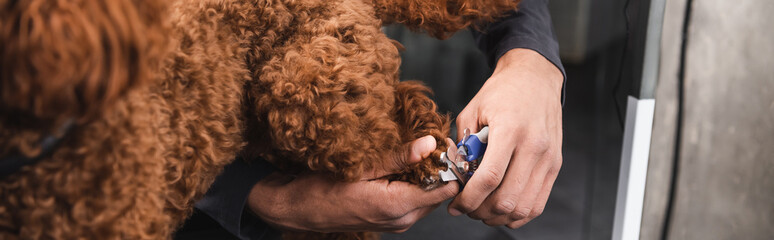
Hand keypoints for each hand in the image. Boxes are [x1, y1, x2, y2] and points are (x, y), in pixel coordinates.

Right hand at [247, 135, 458, 232]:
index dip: (447, 165)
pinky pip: (414, 202)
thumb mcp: (360, 167)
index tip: (442, 145)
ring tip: (414, 154)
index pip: (444, 189)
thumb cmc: (322, 188)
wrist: (300, 210)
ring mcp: (397, 223)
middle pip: (439, 193)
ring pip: (428, 198)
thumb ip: (398, 158)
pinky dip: (414, 185)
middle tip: (430, 143)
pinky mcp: (391, 221)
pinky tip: (401, 168)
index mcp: (397, 206)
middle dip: (438, 169)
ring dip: (426, 177)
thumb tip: (429, 144)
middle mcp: (402, 219)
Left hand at [448, 48, 562, 227]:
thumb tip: (455, 176)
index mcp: (510, 130)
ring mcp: (548, 158)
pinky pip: (538, 203)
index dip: (469, 198)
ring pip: (524, 207)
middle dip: (481, 211)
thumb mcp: (472, 110)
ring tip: (482, 211)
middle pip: (508, 198)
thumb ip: (462, 144)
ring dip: (499, 217)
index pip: (490, 177)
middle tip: (466, 209)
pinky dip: (518, 215)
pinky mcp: (555, 165)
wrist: (535, 78)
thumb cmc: (501, 92)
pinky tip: (502, 210)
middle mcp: (534, 146)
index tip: (455, 205)